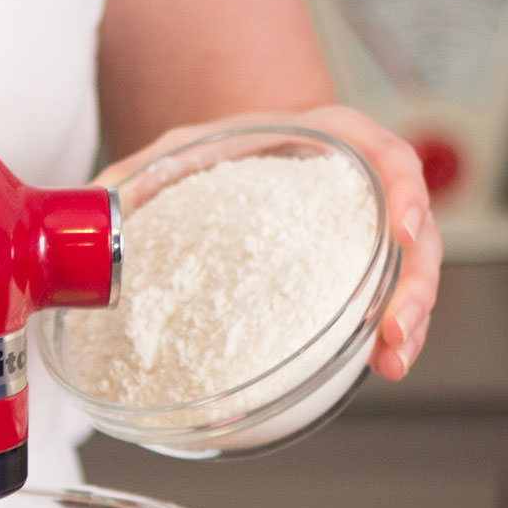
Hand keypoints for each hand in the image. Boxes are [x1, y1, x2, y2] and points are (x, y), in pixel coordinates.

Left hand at [97, 105, 441, 380]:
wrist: (233, 161)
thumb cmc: (218, 151)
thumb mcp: (178, 150)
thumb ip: (138, 174)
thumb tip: (94, 208)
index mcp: (332, 142)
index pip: (386, 154)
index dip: (405, 189)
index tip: (402, 226)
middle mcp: (360, 187)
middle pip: (412, 229)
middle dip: (412, 282)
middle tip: (394, 326)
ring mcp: (363, 233)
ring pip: (408, 273)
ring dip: (408, 319)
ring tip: (392, 360)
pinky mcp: (353, 273)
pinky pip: (381, 299)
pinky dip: (383, 333)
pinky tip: (378, 365)